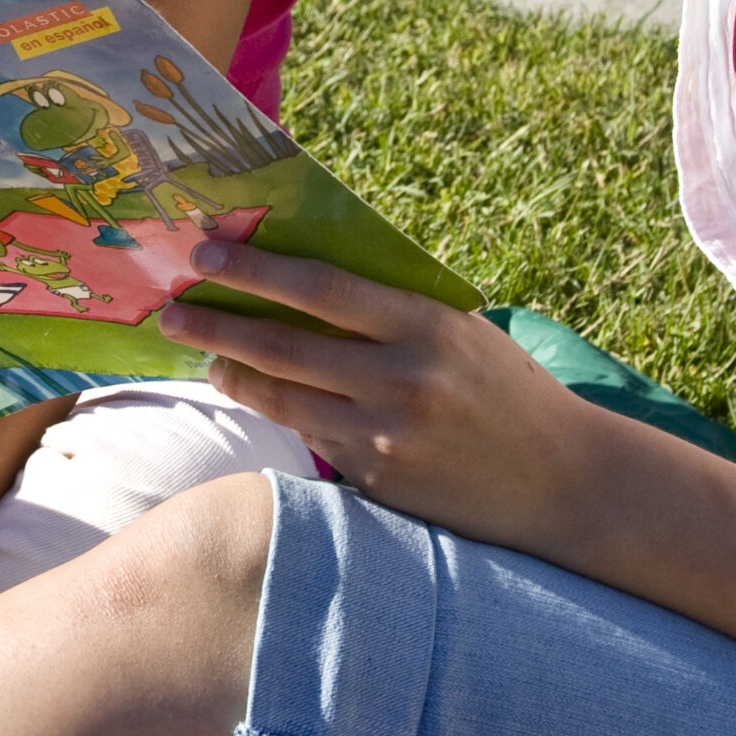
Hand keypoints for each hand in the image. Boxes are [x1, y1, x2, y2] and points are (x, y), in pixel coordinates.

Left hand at [158, 238, 608, 552]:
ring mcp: (386, 435)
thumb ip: (390, 307)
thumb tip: (299, 275)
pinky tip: (252, 394)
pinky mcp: (377, 480)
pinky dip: (275, 412)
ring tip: (202, 355)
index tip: (205, 254)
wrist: (563, 482)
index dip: (254, 268)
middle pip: (283, 344)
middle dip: (217, 323)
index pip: (320, 286)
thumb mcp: (457, 330)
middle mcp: (402, 378)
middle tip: (172, 308)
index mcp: (425, 324)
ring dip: (232, 372)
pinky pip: (310, 438)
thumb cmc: (504, 390)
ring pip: (283, 397)